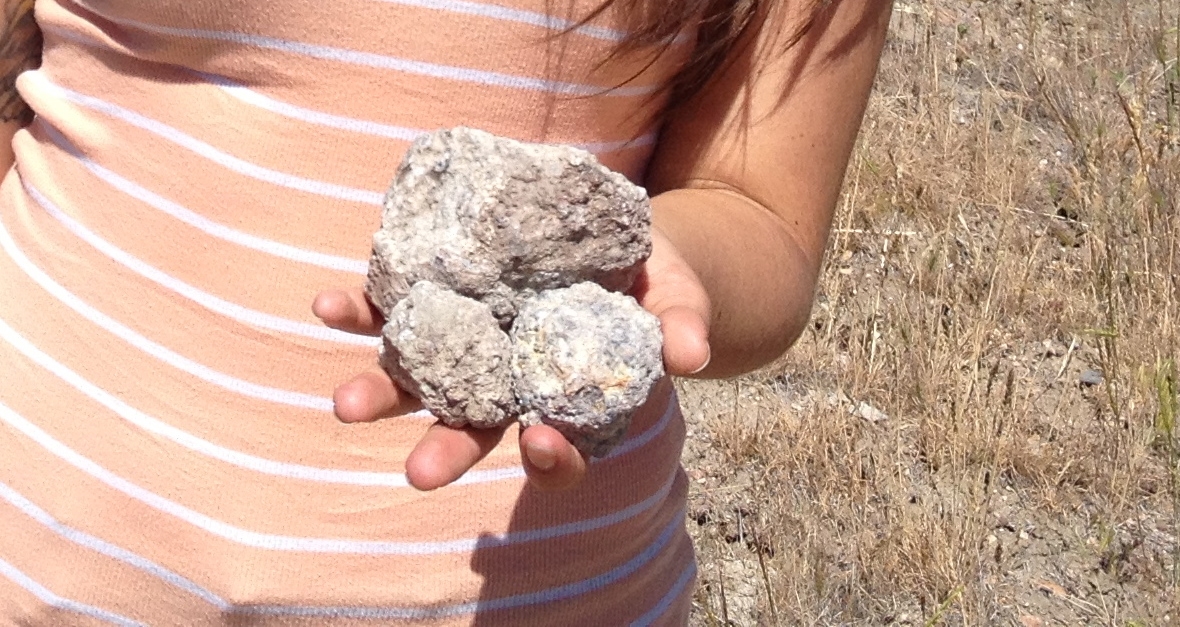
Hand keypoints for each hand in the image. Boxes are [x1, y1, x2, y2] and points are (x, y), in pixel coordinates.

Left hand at [312, 227, 710, 491]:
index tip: (542, 443)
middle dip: (445, 450)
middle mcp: (508, 384)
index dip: (550, 459)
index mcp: (565, 399)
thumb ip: (681, 322)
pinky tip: (330, 306)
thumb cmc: (651, 277)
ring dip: (382, 392)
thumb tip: (692, 354)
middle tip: (420, 472)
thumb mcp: (676, 293)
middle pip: (474, 428)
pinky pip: (395, 311)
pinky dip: (362, 313)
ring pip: (420, 381)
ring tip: (345, 403)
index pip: (556, 449)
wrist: (612, 234)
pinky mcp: (439, 298)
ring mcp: (467, 345)